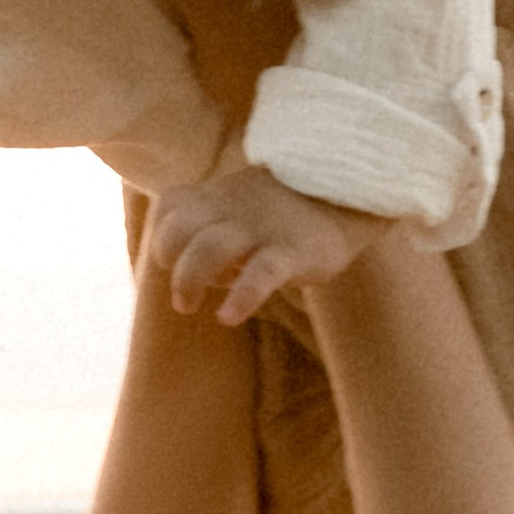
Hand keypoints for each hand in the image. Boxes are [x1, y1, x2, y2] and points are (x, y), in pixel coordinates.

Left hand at [147, 159, 392, 324]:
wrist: (347, 198)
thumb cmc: (281, 214)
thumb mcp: (239, 209)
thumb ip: (208, 233)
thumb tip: (190, 283)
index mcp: (218, 197)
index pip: (169, 209)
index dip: (165, 239)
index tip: (183, 260)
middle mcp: (233, 209)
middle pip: (179, 229)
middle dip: (170, 264)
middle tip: (185, 299)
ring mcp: (261, 230)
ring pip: (209, 249)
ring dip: (189, 281)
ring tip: (189, 306)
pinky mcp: (291, 253)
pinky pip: (260, 275)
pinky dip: (241, 298)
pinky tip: (229, 317)